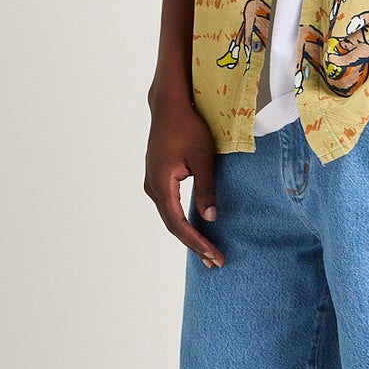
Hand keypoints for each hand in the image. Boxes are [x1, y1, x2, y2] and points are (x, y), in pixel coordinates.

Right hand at [144, 93, 224, 267]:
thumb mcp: (203, 158)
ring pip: (170, 218)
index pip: (178, 224)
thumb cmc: (188, 127)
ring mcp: (153, 183)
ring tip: (208, 252)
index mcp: (162, 185)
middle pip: (173, 226)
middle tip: (215, 262)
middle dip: (195, 245)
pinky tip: (197, 229)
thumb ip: (206, 189)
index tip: (214, 256)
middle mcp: (153, 187)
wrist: (169, 106)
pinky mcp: (158, 179)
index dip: (197, 242)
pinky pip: (170, 208)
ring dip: (189, 235)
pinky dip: (183, 222)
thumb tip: (210, 218)